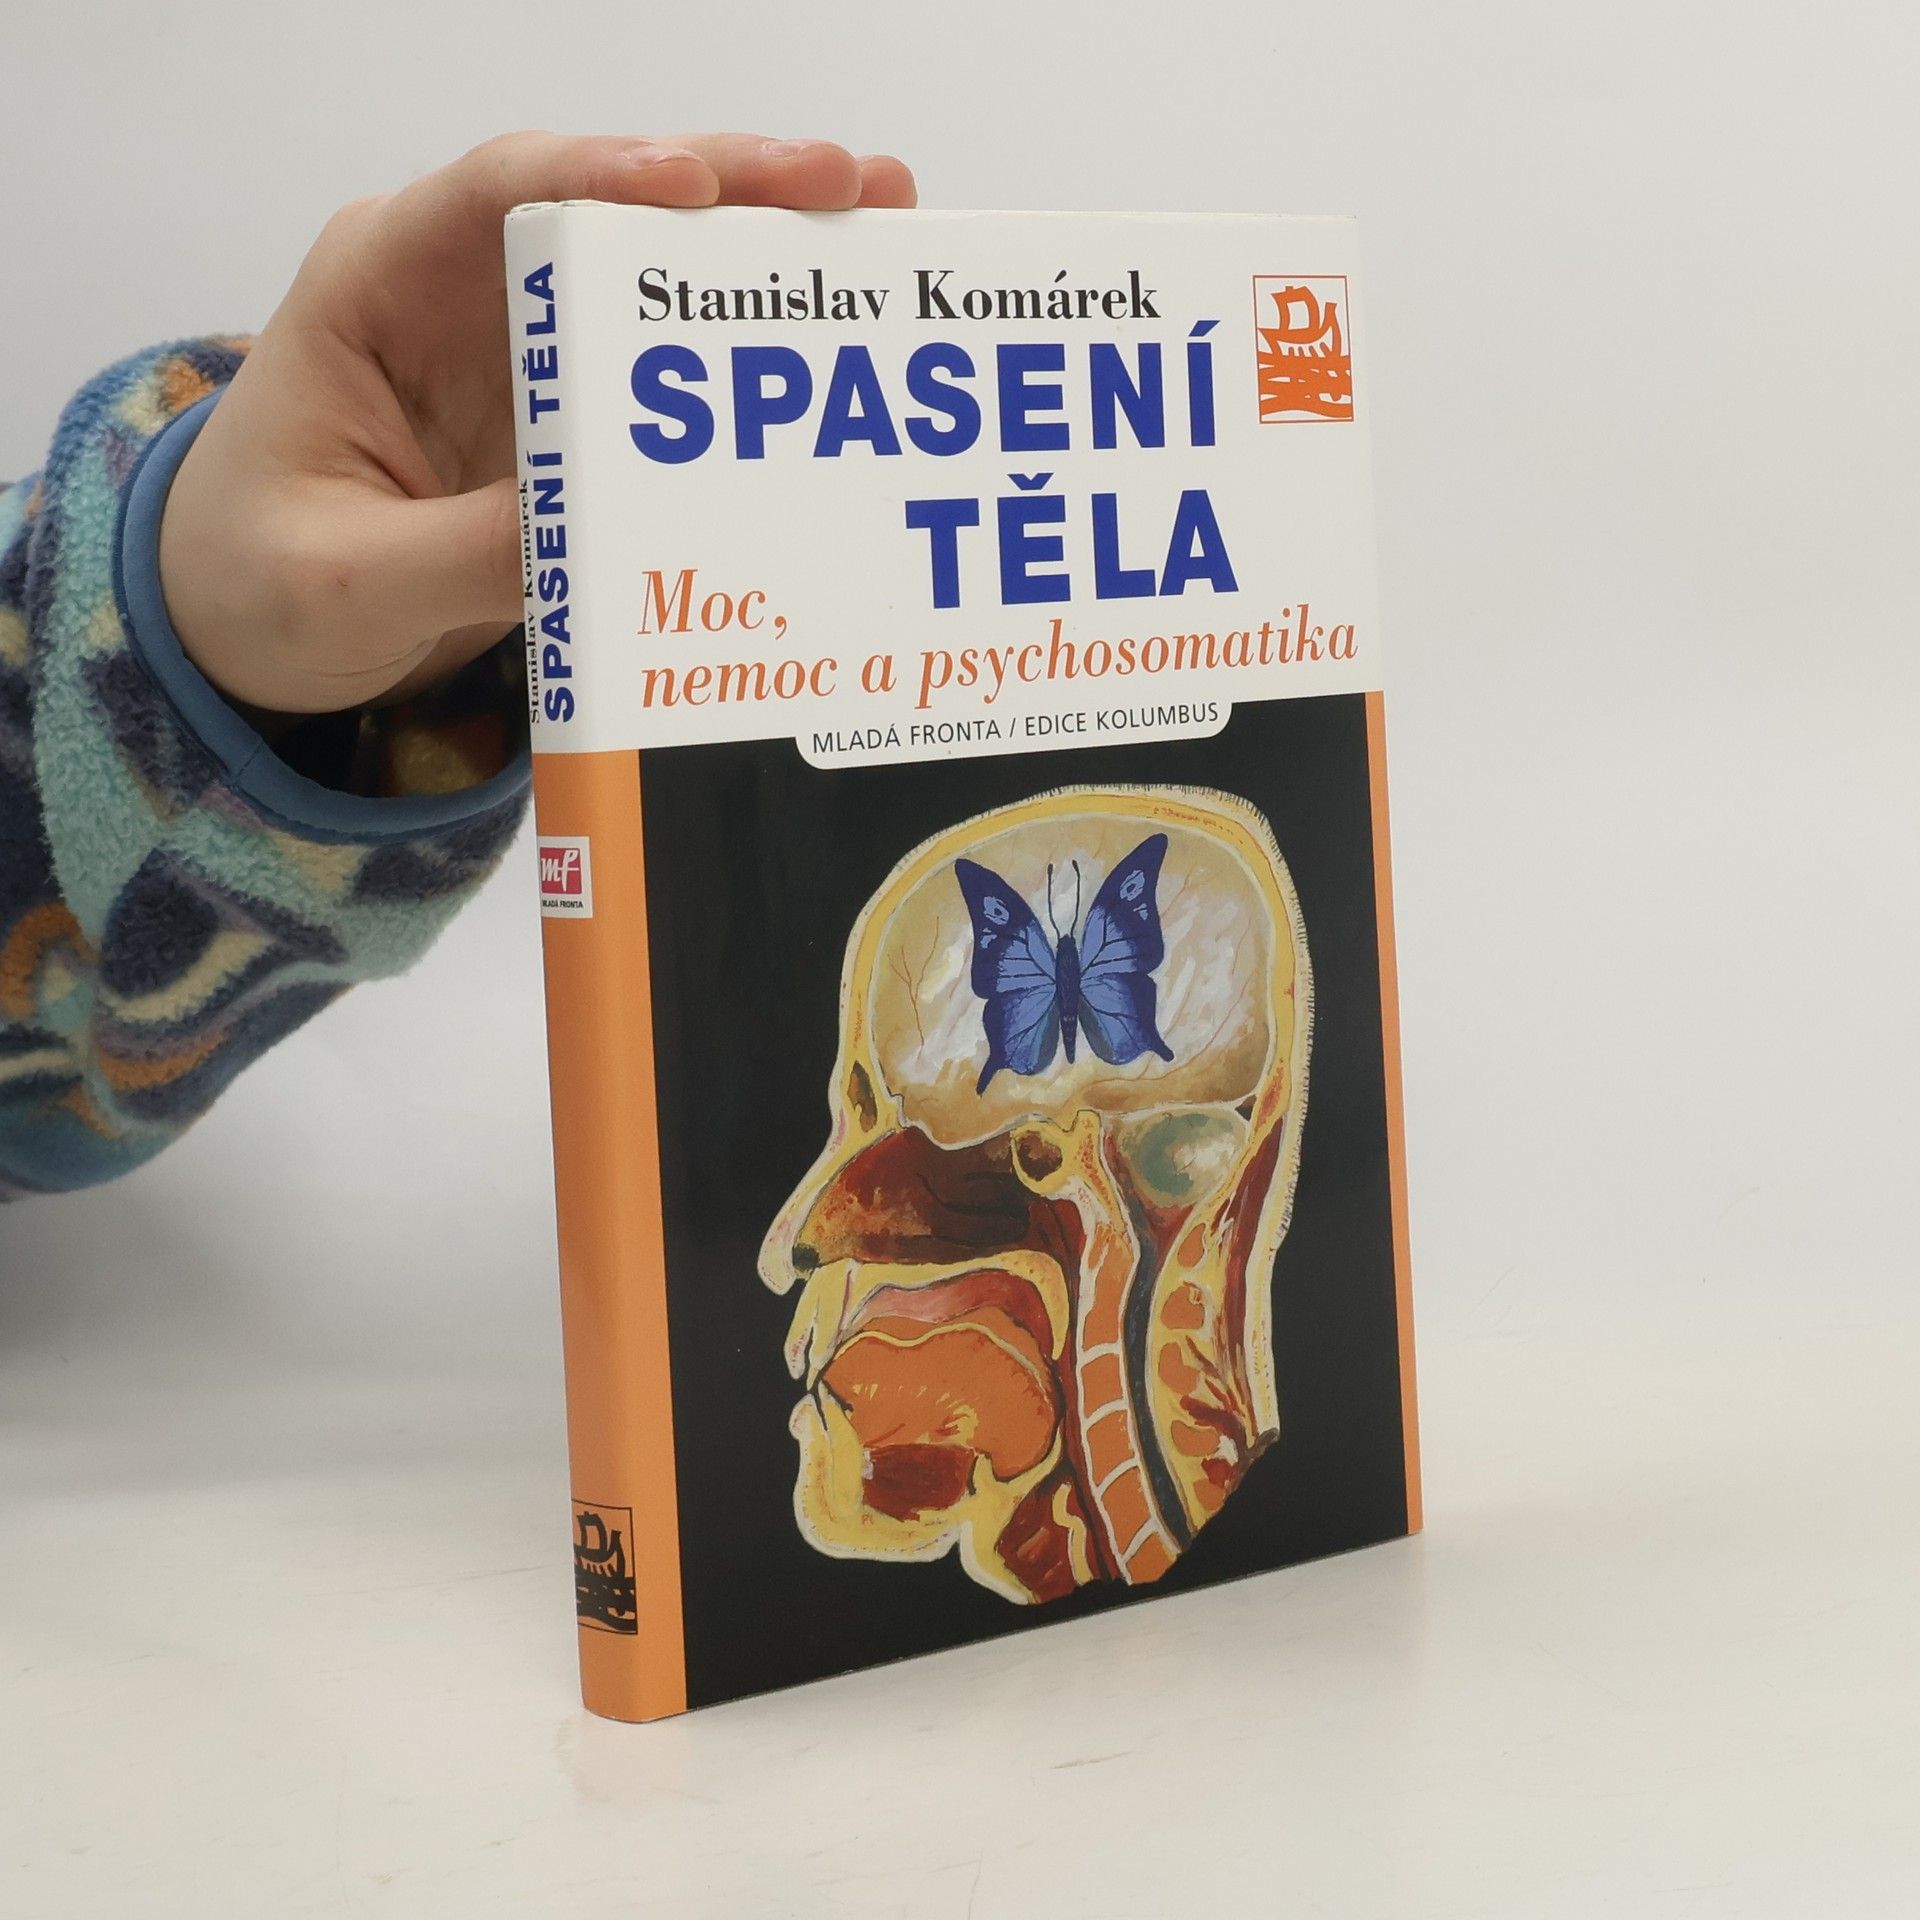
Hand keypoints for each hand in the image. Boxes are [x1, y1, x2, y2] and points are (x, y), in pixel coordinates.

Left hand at [157, 132, 915, 715]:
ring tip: (885, 233)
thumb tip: (604, 532)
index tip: (692, 187)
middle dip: (734, 188)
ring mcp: (529, 350)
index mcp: (379, 285)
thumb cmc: (258, 580)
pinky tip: (837, 353)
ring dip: (767, 254)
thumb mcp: (348, 580)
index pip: (494, 195)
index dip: (601, 175)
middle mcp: (465, 291)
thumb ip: (464, 555)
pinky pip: (672, 377)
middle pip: (606, 208)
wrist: (254, 627)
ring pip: (658, 277)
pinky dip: (753, 361)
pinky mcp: (574, 418)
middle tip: (854, 186)